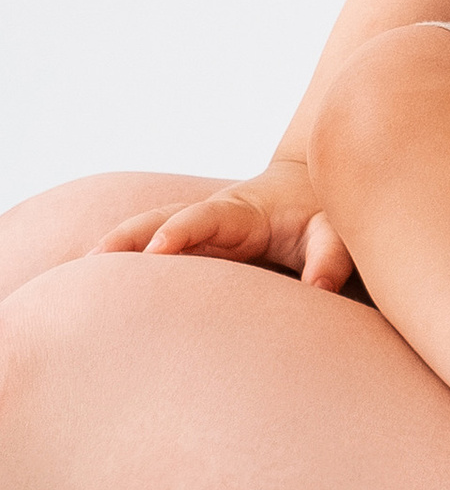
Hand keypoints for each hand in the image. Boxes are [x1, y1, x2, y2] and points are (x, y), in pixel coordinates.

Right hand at [98, 162, 354, 291]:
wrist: (311, 194)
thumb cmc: (323, 216)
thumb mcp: (335, 232)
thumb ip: (330, 258)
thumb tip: (320, 291)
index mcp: (242, 211)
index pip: (205, 218)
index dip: (182, 232)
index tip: (157, 250)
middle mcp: (209, 220)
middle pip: (158, 222)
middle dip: (126, 240)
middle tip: (91, 264)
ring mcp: (194, 235)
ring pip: (145, 237)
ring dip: (113, 254)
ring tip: (74, 284)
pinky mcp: (191, 252)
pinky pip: (151, 256)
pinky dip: (123, 268)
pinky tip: (93, 295)